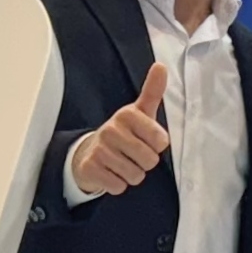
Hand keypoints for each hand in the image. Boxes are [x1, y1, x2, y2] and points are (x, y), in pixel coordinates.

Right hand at [70, 61, 172, 194]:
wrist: (90, 152)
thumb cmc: (123, 133)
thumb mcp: (140, 112)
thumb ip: (153, 91)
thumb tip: (161, 66)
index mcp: (127, 115)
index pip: (161, 141)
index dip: (157, 146)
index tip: (147, 140)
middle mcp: (111, 129)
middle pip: (149, 160)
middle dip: (145, 162)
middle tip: (133, 154)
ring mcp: (99, 149)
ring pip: (135, 175)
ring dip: (132, 174)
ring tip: (122, 162)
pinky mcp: (90, 168)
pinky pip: (119, 186)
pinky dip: (118, 184)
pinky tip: (111, 172)